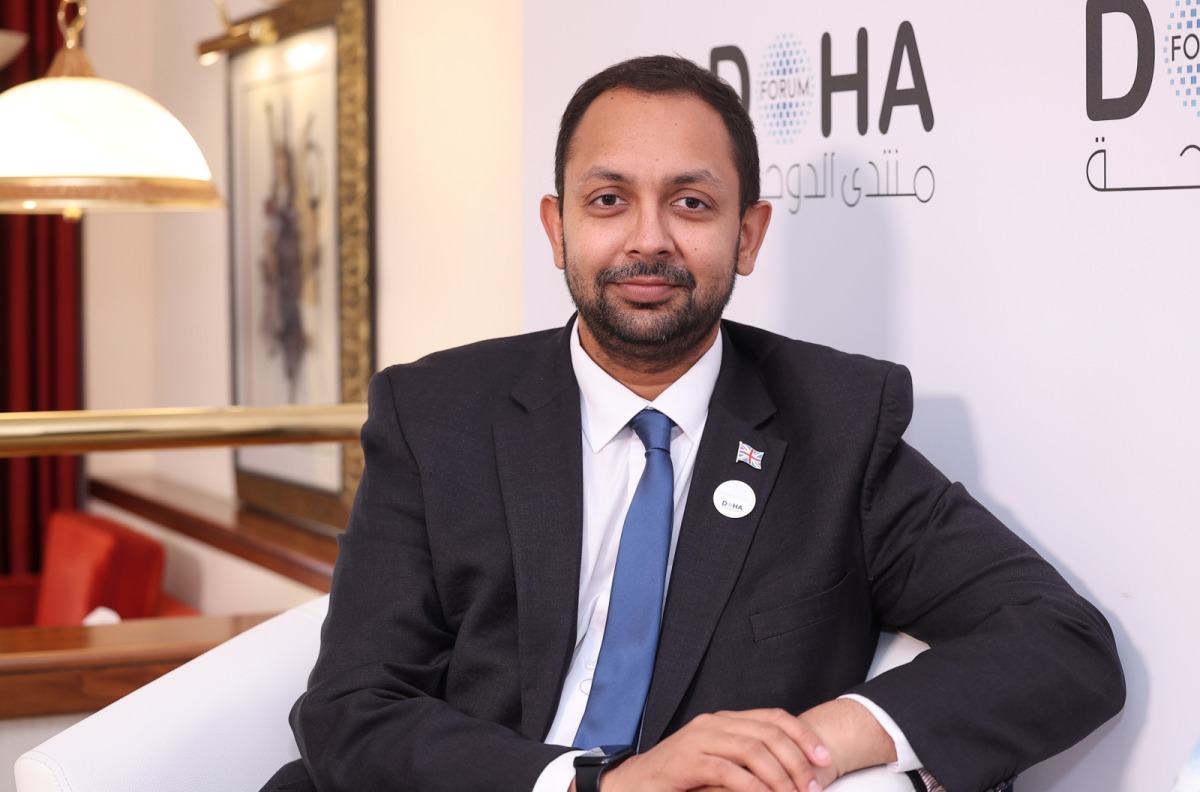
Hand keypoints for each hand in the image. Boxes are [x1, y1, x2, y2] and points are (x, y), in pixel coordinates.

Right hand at [599, 708, 834, 791]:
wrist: (634, 785)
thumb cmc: (679, 779)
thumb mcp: (719, 763)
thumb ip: (747, 760)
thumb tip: (792, 771)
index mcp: (724, 719)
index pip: (774, 717)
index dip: (803, 736)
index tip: (824, 759)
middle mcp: (713, 722)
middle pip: (768, 732)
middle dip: (797, 760)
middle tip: (812, 786)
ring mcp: (698, 739)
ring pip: (752, 749)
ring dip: (779, 775)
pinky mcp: (687, 760)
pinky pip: (728, 770)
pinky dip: (753, 786)